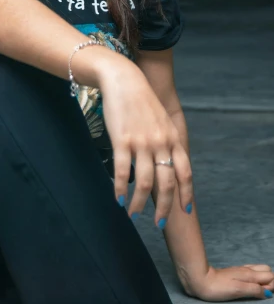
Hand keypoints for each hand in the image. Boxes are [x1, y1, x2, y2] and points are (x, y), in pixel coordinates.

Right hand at [97, 55, 192, 225]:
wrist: (123, 79)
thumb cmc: (141, 99)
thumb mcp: (162, 119)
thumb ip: (167, 140)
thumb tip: (166, 162)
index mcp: (173, 137)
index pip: (185, 172)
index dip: (186, 195)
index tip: (185, 211)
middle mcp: (161, 142)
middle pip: (167, 183)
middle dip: (164, 208)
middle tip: (158, 224)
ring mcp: (142, 142)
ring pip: (145, 182)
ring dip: (140, 203)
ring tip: (133, 214)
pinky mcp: (122, 140)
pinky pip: (122, 172)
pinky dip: (120, 188)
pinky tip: (118, 198)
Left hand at [182, 264, 273, 300]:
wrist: (200, 279)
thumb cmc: (218, 287)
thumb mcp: (238, 290)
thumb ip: (254, 289)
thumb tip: (268, 292)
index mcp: (249, 274)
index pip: (270, 275)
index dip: (272, 285)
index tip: (264, 293)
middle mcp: (247, 270)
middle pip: (266, 270)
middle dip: (269, 280)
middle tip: (261, 291)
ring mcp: (240, 270)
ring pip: (259, 270)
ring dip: (262, 279)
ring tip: (256, 290)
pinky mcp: (234, 273)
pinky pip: (251, 272)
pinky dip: (255, 278)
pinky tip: (250, 284)